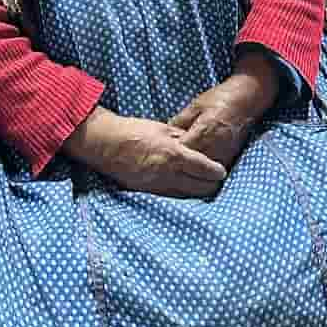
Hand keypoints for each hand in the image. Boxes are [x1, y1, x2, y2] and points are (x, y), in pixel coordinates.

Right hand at [64, 109, 227, 197]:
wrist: (106, 144)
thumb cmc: (134, 131)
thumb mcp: (163, 129)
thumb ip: (182, 139)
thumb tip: (199, 146)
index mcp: (174, 154)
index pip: (205, 169)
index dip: (217, 171)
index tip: (221, 171)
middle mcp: (168, 173)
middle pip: (201, 188)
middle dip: (211, 184)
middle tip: (214, 179)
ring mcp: (157, 185)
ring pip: (187, 196)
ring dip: (195, 190)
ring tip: (199, 183)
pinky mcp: (147, 192)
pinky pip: (170, 197)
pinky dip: (179, 193)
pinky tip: (181, 185)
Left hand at [168, 50, 280, 170]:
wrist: (248, 97)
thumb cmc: (220, 98)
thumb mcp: (196, 105)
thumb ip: (180, 120)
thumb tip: (165, 134)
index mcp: (205, 129)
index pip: (184, 149)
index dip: (171, 153)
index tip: (161, 154)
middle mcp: (216, 145)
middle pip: (193, 164)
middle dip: (179, 165)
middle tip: (166, 166)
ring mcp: (225, 153)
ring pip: (204, 171)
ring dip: (191, 171)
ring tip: (178, 170)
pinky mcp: (232, 157)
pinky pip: (214, 169)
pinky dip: (204, 171)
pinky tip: (194, 169)